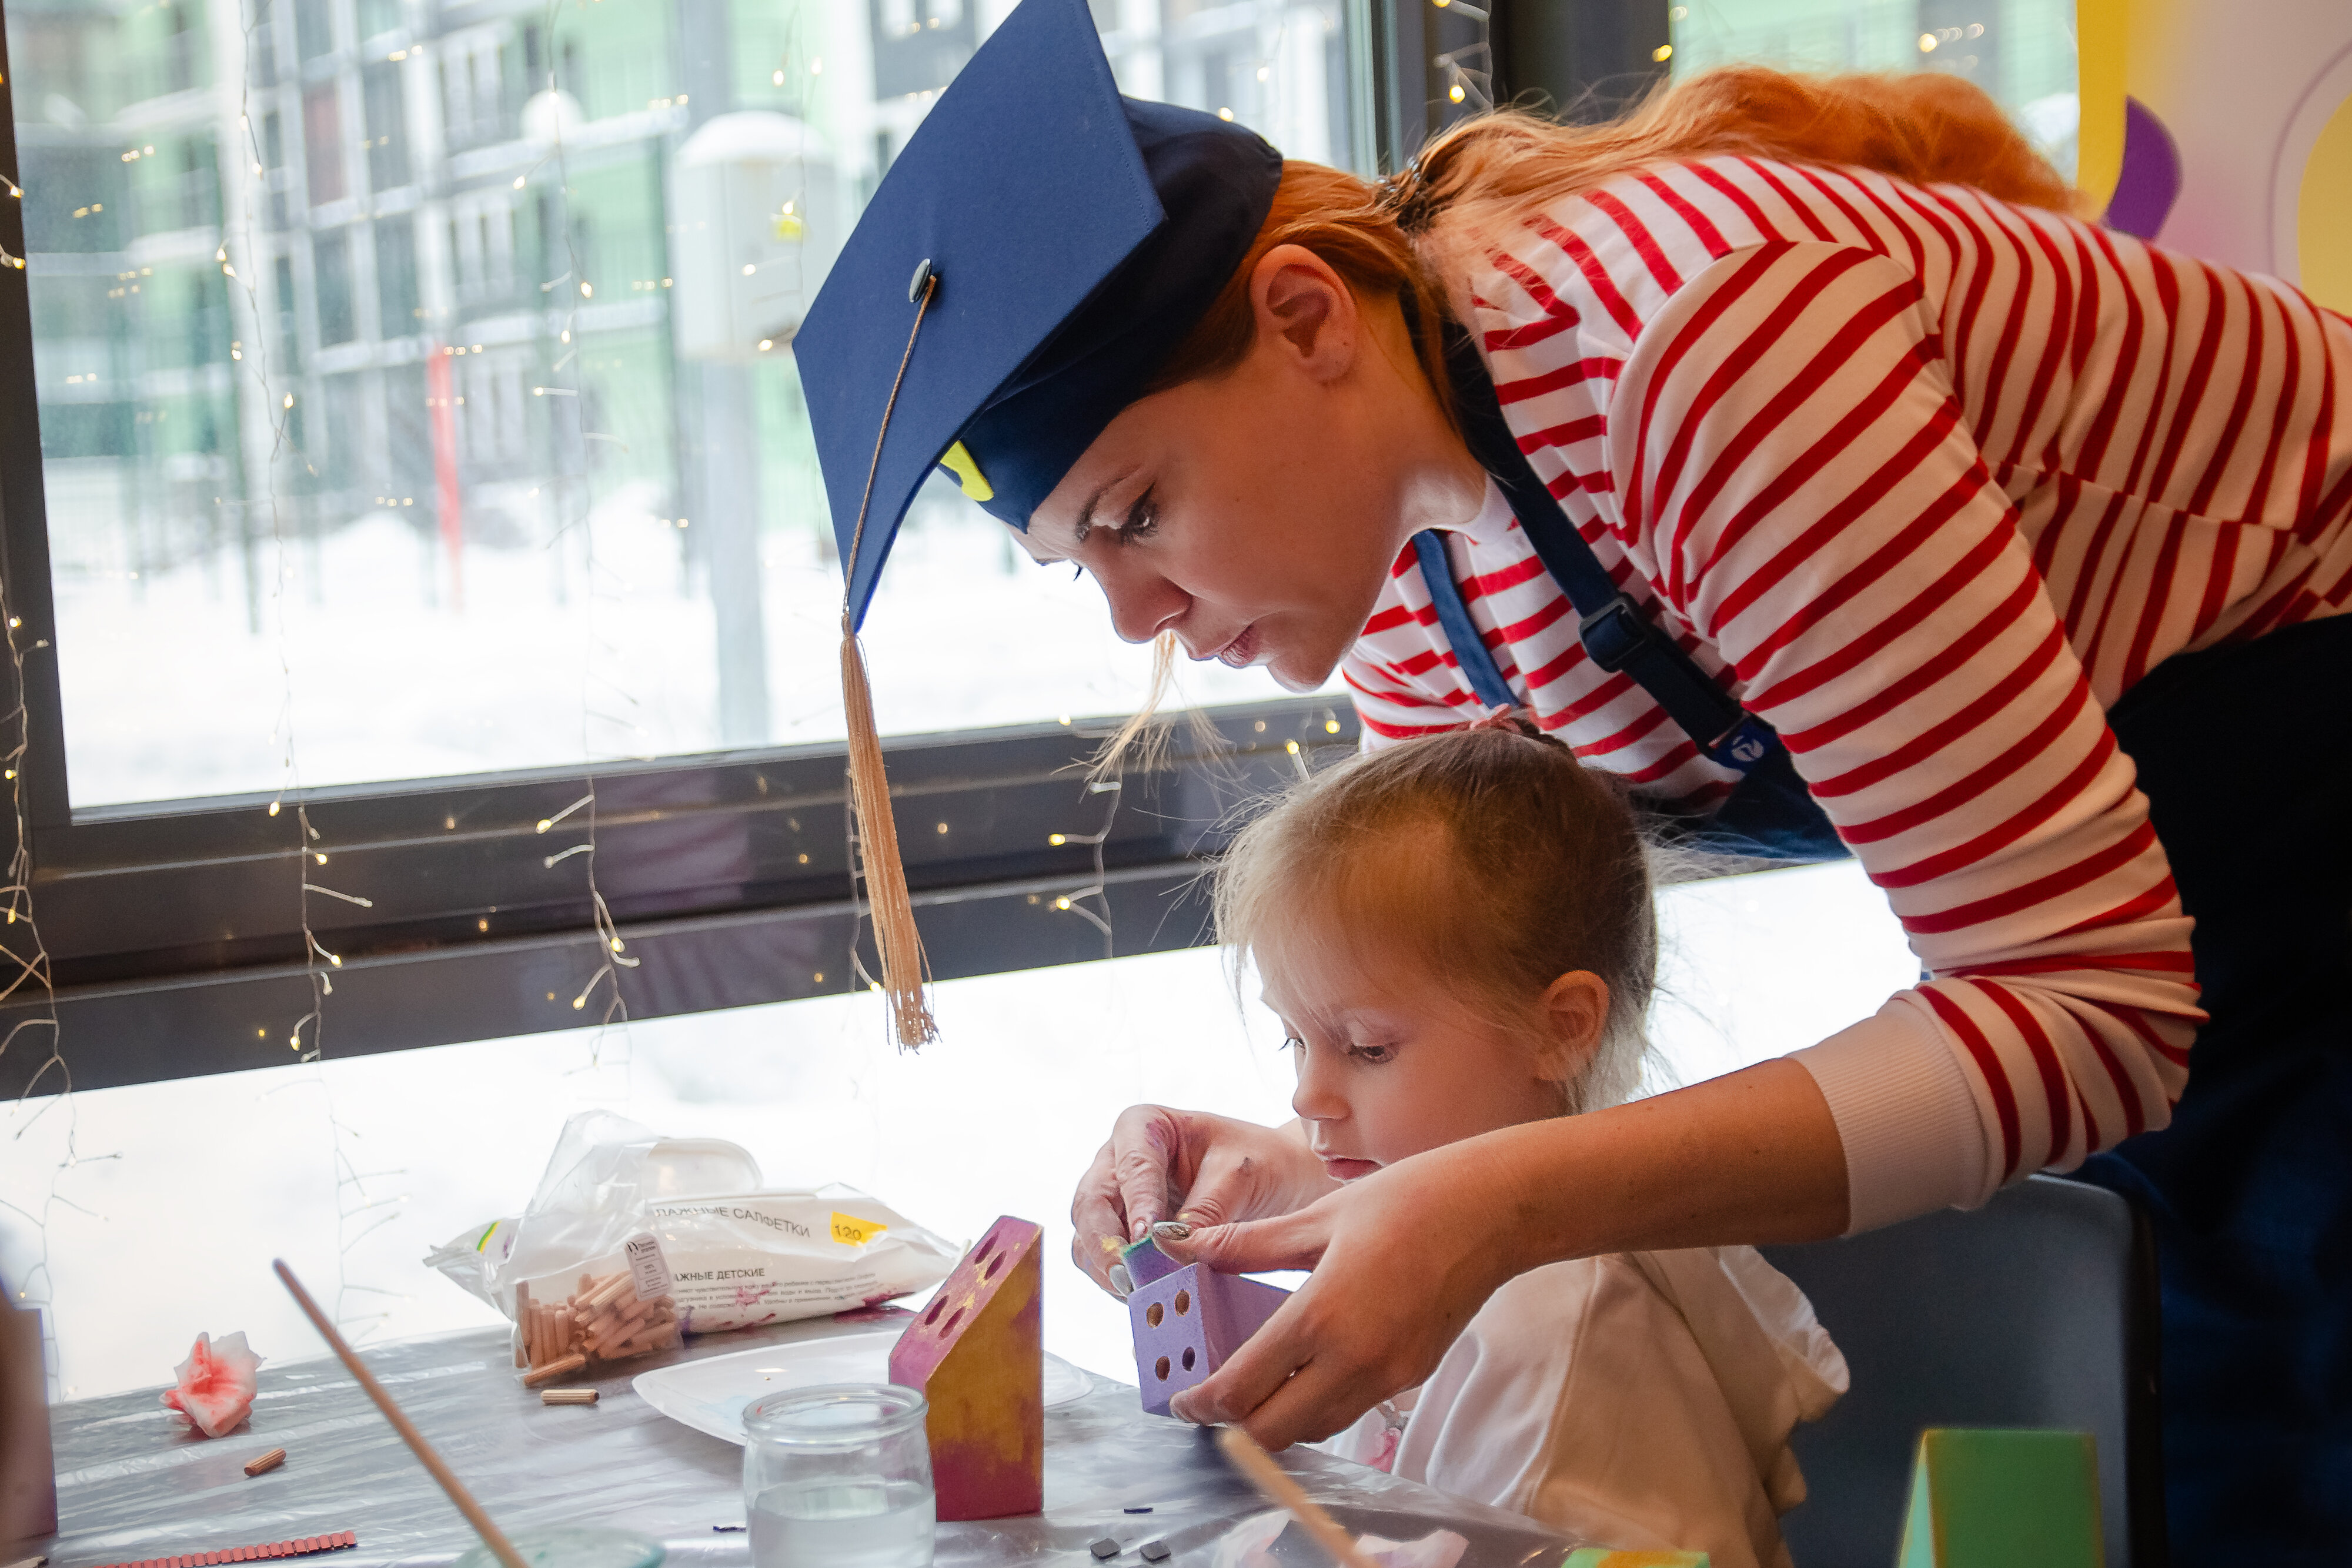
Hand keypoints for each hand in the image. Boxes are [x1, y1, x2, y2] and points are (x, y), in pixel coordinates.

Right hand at [1069, 1106, 1333, 1293]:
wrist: (1277, 1181)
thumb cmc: (1260, 1163)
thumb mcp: (1239, 1178)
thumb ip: (1204, 1213)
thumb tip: (1172, 1254)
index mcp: (1143, 1126)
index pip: (1131, 1166)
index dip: (1137, 1204)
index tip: (1145, 1239)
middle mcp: (1116, 1160)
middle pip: (1091, 1204)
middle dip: (1106, 1245)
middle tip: (1130, 1280)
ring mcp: (1113, 1201)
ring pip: (1087, 1239)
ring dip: (1108, 1271)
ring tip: (1142, 1296)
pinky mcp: (1120, 1237)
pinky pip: (1102, 1264)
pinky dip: (1117, 1285)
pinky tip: (1147, 1301)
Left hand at [1156, 1135, 1524, 1447]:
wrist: (1493, 1211)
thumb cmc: (1406, 1201)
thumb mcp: (1316, 1217)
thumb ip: (1245, 1244)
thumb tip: (1182, 1247)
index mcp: (1321, 1317)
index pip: (1243, 1389)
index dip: (1202, 1404)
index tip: (1180, 1400)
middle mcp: (1355, 1361)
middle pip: (1275, 1431)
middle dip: (1234, 1424)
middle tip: (1209, 1400)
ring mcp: (1389, 1376)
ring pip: (1315, 1428)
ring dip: (1276, 1420)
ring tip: (1250, 1386)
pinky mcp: (1413, 1376)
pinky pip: (1350, 1409)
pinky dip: (1317, 1405)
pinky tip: (1302, 1371)